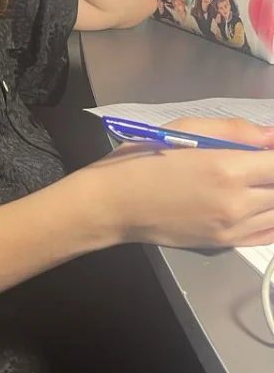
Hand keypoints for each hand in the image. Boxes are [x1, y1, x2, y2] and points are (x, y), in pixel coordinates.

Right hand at [100, 118, 273, 247]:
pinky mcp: (225, 244)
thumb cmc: (144, 158)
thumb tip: (272, 136)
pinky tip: (263, 203)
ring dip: (272, 193)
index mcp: (228, 169)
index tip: (270, 147)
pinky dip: (273, 218)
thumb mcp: (185, 128)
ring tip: (258, 179)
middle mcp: (237, 203)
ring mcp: (232, 228)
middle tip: (262, 162)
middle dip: (273, 171)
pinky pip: (268, 235)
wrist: (115, 204)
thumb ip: (235, 130)